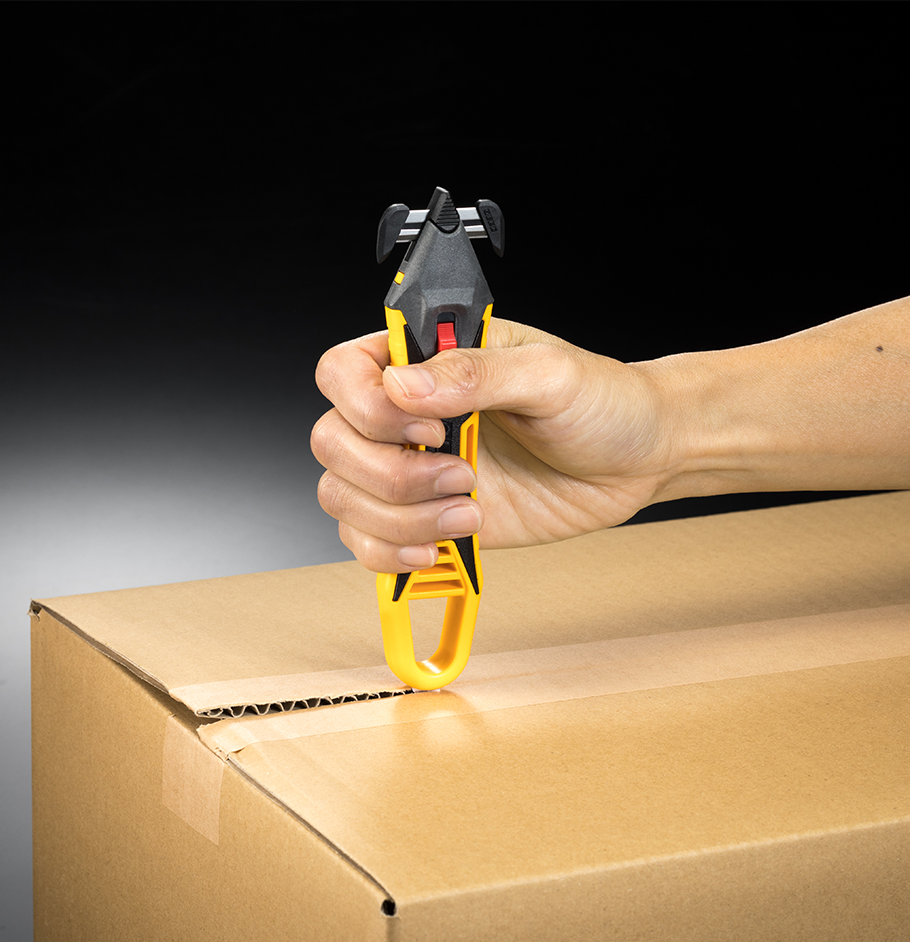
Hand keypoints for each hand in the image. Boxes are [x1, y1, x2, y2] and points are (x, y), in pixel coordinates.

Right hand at [311, 318, 675, 572]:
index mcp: (427, 360)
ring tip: (467, 511)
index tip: (431, 427)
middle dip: (390, 472)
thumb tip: (405, 385)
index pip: (343, 372)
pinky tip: (438, 545)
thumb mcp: (549, 374)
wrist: (635, 463)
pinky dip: (389, 553)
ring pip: (343, 497)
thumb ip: (476, 373)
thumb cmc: (602, 403)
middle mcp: (407, 416)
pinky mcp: (425, 518)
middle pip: (332, 441)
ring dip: (398, 518)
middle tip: (460, 474)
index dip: (368, 407)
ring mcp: (412, 470)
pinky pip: (368, 542)